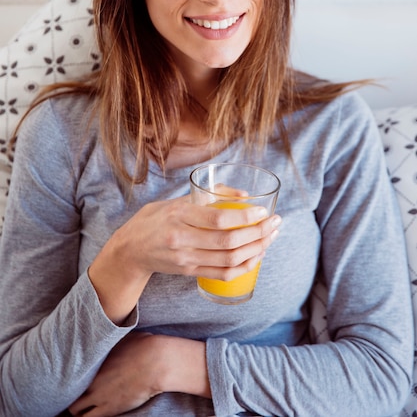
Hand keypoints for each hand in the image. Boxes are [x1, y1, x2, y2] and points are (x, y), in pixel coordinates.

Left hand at [67, 332, 209, 416]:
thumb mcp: (122, 338)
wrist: (157, 363)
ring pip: (76, 411)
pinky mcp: (110, 409)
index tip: (74, 379)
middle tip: (78, 396)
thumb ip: (109, 342)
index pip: (70, 372)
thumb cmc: (144, 346)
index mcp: (93, 361)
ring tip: (84, 408)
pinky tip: (95, 413)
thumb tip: (108, 335)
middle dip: (71, 396)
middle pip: (69, 393)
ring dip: (79, 410)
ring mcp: (99, 396)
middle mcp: (91, 379)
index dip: (71, 377)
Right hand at [89, 194, 279, 322]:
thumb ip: (210, 194)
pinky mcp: (189, 272)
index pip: (218, 219)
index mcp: (179, 216)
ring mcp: (185, 259)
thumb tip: (244, 195)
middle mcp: (182, 240)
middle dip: (258, 233)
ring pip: (229, 260)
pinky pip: (223, 274)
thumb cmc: (156, 218)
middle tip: (275, 223)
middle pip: (228, 242)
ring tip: (271, 237)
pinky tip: (257, 256)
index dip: (245, 217)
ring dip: (256, 250)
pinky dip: (245, 267)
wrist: (130, 249)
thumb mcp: (178, 199)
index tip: (263, 211)